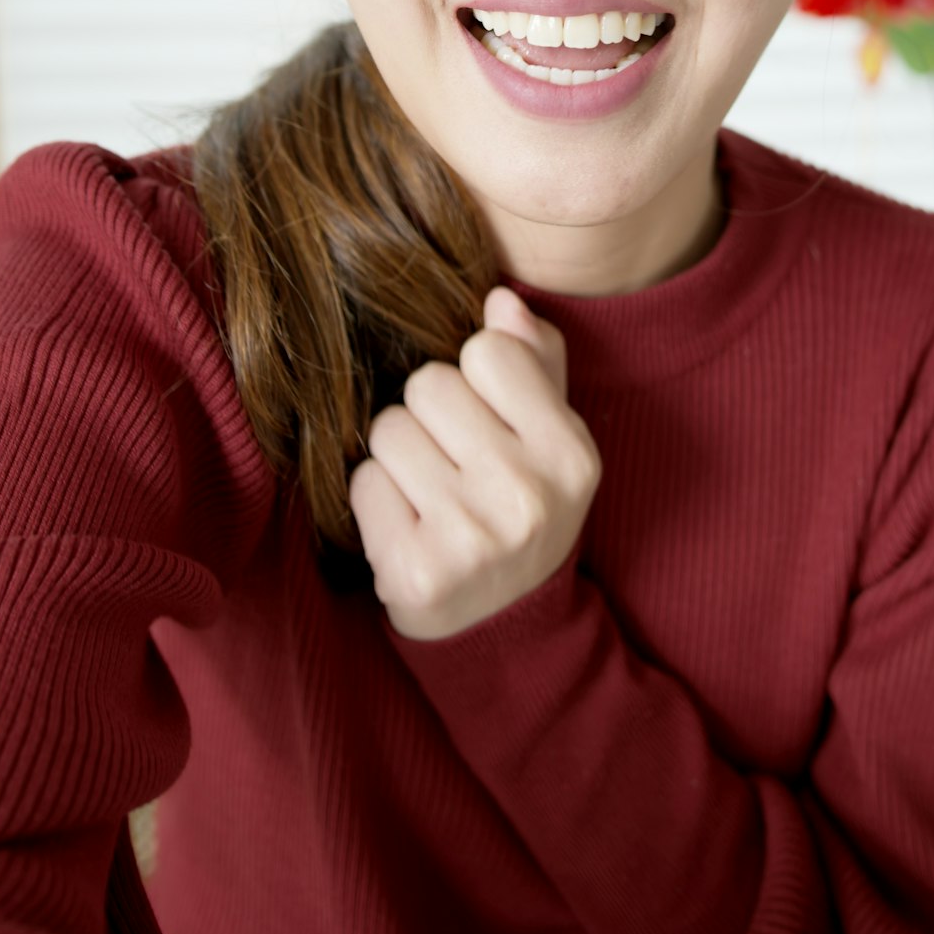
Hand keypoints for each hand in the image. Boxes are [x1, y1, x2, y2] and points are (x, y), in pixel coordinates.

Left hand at [347, 287, 602, 641]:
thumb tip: (501, 300)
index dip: (476, 378)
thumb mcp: (551, 441)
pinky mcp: (416, 572)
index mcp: (570, 452)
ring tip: (431, 496)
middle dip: (430, 416)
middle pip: (429, 384)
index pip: (489, 351)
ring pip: (389, 430)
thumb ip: (534, 364)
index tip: (488, 420)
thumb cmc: (521, 510)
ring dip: (398, 457)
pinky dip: (376, 501)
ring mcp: (471, 537)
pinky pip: (363, 484)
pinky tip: (411, 529)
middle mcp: (527, 494)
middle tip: (453, 464)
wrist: (506, 633)